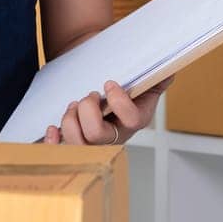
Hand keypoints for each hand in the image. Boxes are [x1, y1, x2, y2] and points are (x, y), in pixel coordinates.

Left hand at [43, 77, 170, 145]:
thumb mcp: (142, 76)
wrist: (98, 77)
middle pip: (98, 136)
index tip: (108, 83)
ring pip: (78, 143)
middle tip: (89, 95)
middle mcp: (115, 135)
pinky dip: (54, 141)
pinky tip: (53, 128)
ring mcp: (94, 141)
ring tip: (73, 105)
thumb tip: (169, 71)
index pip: (132, 120)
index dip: (119, 102)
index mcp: (134, 120)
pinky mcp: (74, 140)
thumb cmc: (121, 78)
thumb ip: (156, 76)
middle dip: (88, 110)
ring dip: (70, 121)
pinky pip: (60, 151)